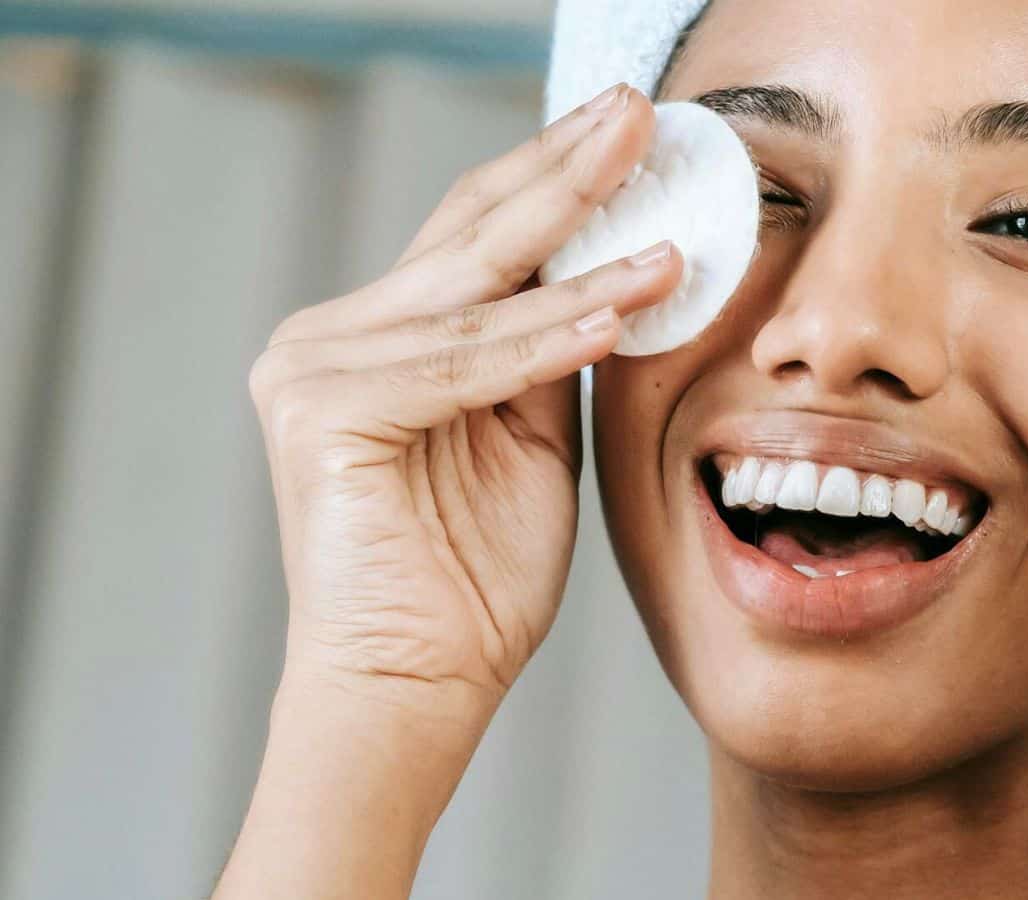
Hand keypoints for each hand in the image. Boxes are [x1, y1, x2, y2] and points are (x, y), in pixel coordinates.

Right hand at [248, 82, 675, 716]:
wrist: (415, 685)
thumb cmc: (474, 576)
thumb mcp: (531, 439)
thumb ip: (548, 354)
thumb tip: (612, 270)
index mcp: (378, 336)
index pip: (478, 233)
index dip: (557, 176)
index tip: (628, 125)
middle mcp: (330, 337)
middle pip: (470, 234)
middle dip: (567, 172)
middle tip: (638, 113)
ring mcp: (313, 369)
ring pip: (478, 298)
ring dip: (584, 259)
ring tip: (668, 228)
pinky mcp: (322, 413)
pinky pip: (463, 365)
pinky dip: (545, 341)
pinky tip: (615, 313)